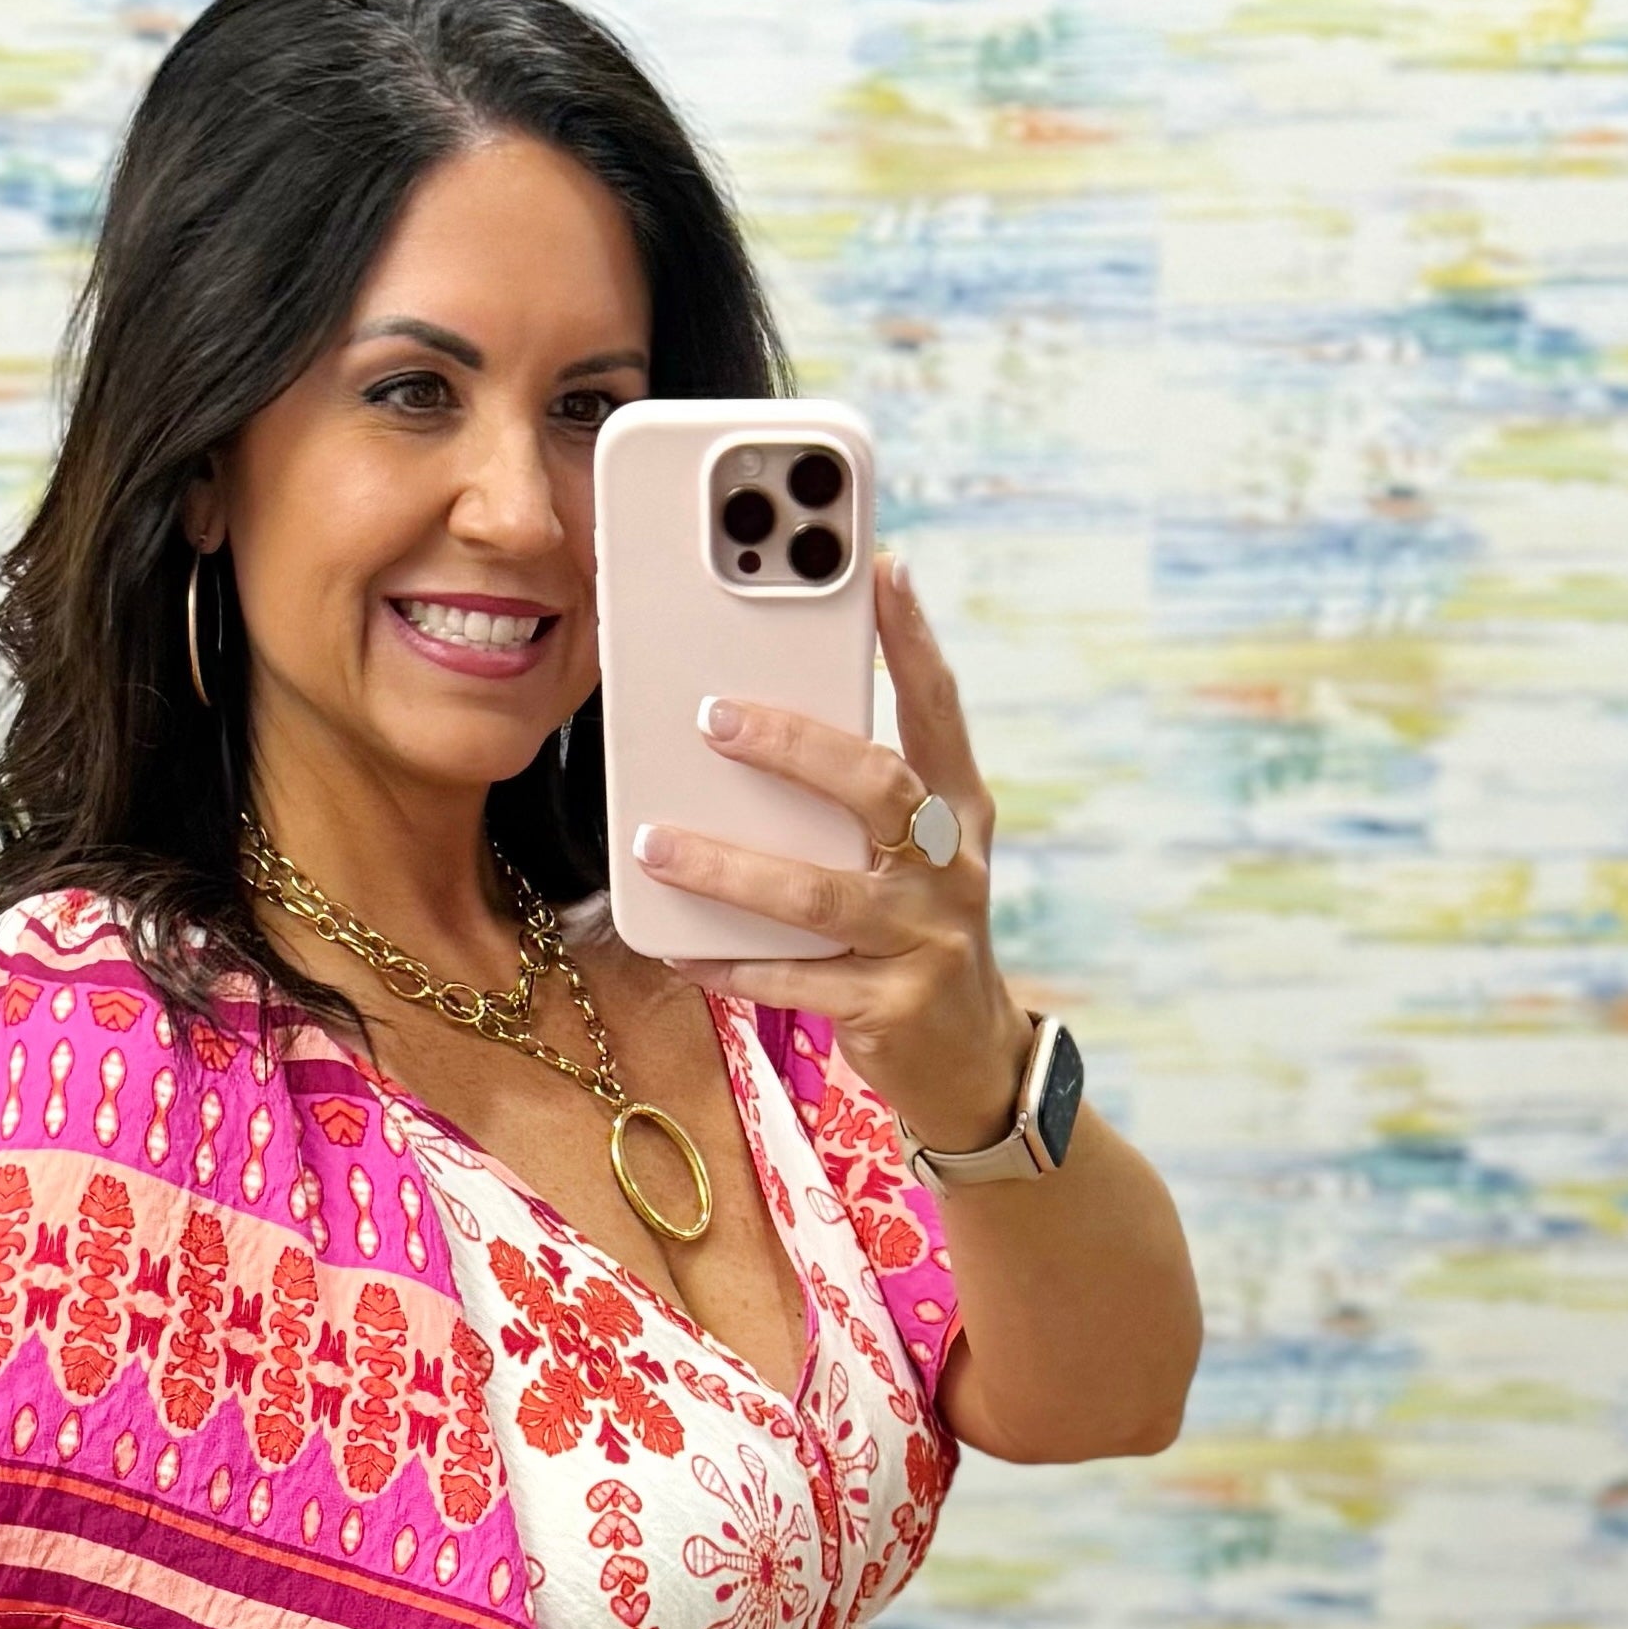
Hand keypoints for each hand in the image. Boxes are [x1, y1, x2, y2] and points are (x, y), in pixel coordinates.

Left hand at [632, 553, 1029, 1159]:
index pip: (939, 711)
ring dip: (729, 867)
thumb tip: (751, 729)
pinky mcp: (892, 1008)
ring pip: (818, 895)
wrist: (971, 1061)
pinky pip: (795, 981)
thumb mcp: (908, 859)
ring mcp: (925, 940)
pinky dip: (731, 963)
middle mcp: (949, 869)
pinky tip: (680, 949)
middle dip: (795, 747)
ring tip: (656, 842)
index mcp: (958, 814)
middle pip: (877, 787)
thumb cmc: (915, 934)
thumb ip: (856, 801)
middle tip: (713, 716)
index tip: (880, 567)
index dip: (913, 639)